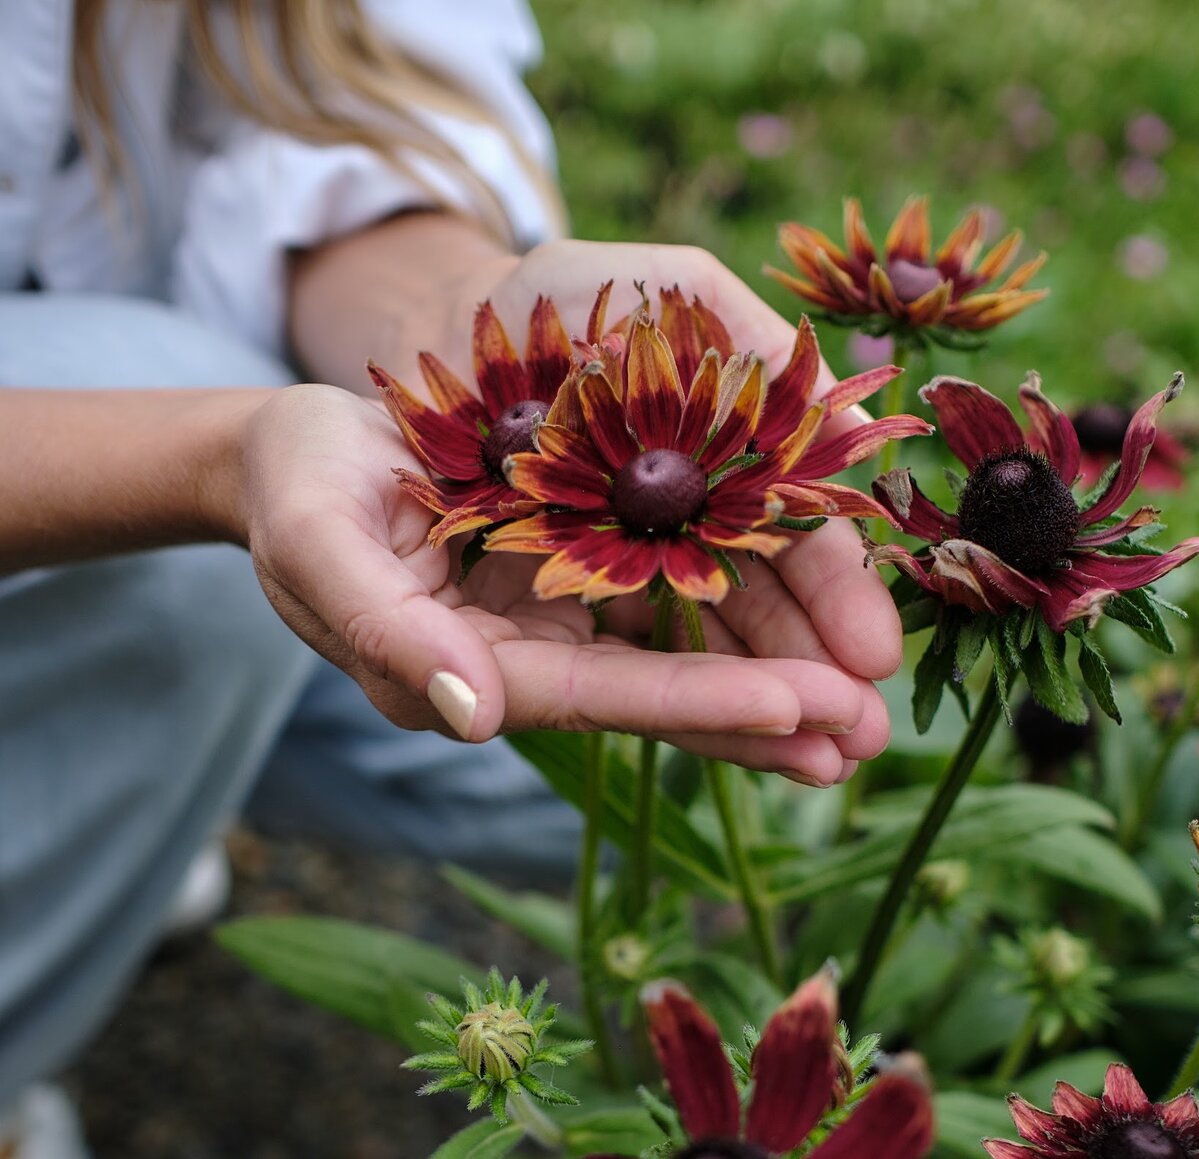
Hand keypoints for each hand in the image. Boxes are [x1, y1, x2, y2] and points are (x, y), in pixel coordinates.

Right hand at [240, 376, 893, 784]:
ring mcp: (557, 609)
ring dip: (774, 667)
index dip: (691, 704)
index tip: (796, 710)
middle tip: (871, 734)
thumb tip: (474, 715)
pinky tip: (813, 610)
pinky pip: (669, 584)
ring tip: (870, 696)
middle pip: (656, 690)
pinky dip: (739, 597)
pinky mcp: (576, 562)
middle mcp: (526, 653)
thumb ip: (388, 632)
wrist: (299, 449)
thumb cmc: (295, 490)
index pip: (592, 696)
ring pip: (678, 646)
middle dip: (763, 713)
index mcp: (466, 668)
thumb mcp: (318, 546)